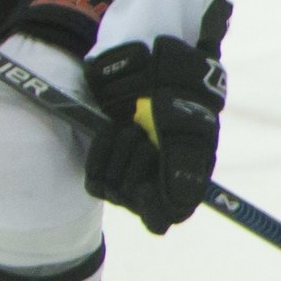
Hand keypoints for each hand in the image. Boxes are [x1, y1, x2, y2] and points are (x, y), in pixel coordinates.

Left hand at [81, 38, 224, 233]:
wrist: (150, 63)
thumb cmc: (177, 92)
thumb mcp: (186, 130)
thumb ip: (180, 175)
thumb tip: (170, 217)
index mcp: (186, 175)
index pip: (165, 215)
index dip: (155, 204)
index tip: (147, 182)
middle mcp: (158, 180)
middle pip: (136, 203)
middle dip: (134, 167)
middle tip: (142, 135)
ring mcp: (131, 171)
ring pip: (113, 191)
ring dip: (117, 156)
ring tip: (129, 126)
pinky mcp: (107, 161)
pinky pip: (95, 178)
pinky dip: (101, 154)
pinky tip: (111, 130)